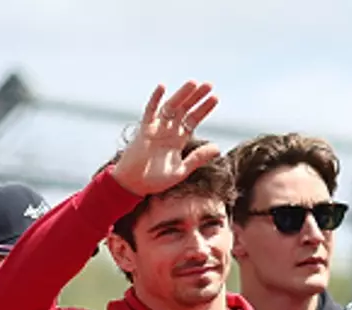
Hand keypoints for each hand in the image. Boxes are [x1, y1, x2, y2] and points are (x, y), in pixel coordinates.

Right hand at [110, 82, 220, 196]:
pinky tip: (162, 87)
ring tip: (193, 83)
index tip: (215, 98)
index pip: (193, 120)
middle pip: (184, 109)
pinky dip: (155, 99)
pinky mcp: (144, 129)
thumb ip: (198, 158)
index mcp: (178, 139)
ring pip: (171, 107)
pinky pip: (150, 111)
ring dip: (181, 95)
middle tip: (209, 85)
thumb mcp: (181, 170)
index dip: (204, 109)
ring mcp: (156, 128)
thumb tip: (217, 148)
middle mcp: (168, 131)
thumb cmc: (156, 180)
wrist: (134, 184)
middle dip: (196, 97)